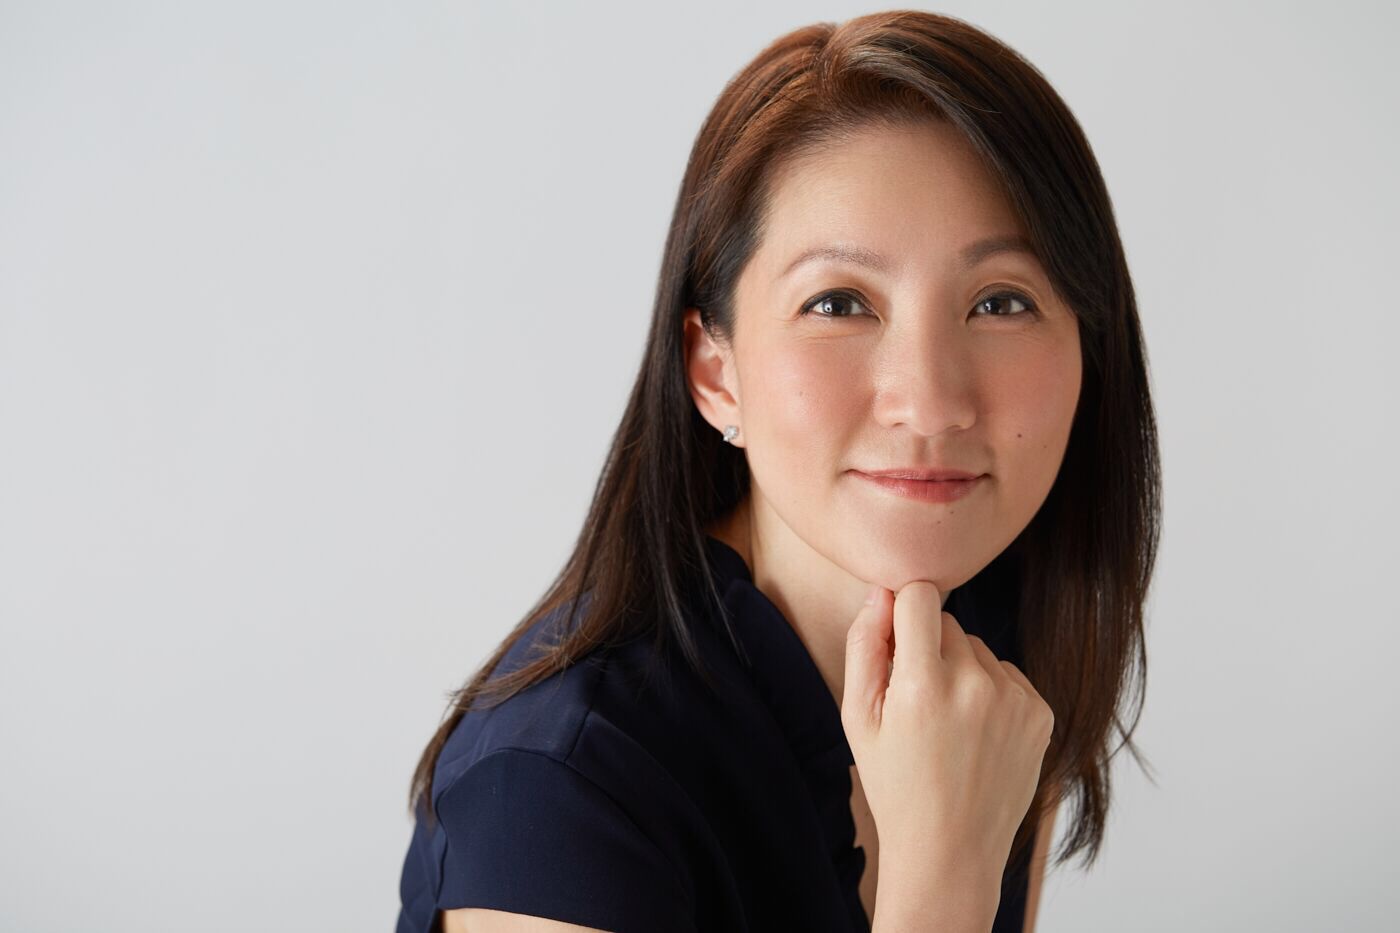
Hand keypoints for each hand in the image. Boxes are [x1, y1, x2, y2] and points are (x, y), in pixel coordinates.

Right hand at [841, 580, 1053, 876]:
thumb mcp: (857, 717)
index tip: (895, 638)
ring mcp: (1014, 700)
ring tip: (947, 723)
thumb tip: (881, 592)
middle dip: (927, 647)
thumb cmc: (894, 783)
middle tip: (915, 702)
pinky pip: (1007, 674)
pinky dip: (990, 692)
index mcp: (922, 686)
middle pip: (948, 622)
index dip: (902, 611)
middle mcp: (974, 686)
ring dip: (960, 670)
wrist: (949, 850)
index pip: (919, 595)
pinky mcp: (1040, 713)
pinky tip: (975, 733)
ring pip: (977, 649)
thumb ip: (864, 645)